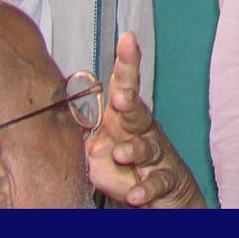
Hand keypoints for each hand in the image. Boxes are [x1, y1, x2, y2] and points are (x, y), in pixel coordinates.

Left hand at [84, 32, 203, 207]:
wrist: (164, 198)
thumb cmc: (129, 168)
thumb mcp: (102, 151)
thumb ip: (87, 137)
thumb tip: (73, 129)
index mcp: (125, 120)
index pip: (125, 87)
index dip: (127, 63)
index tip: (127, 39)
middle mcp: (143, 133)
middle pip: (137, 111)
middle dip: (130, 101)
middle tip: (121, 96)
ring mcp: (157, 156)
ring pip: (147, 147)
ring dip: (134, 150)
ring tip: (122, 154)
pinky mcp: (166, 181)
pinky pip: (157, 183)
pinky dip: (145, 190)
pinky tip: (135, 195)